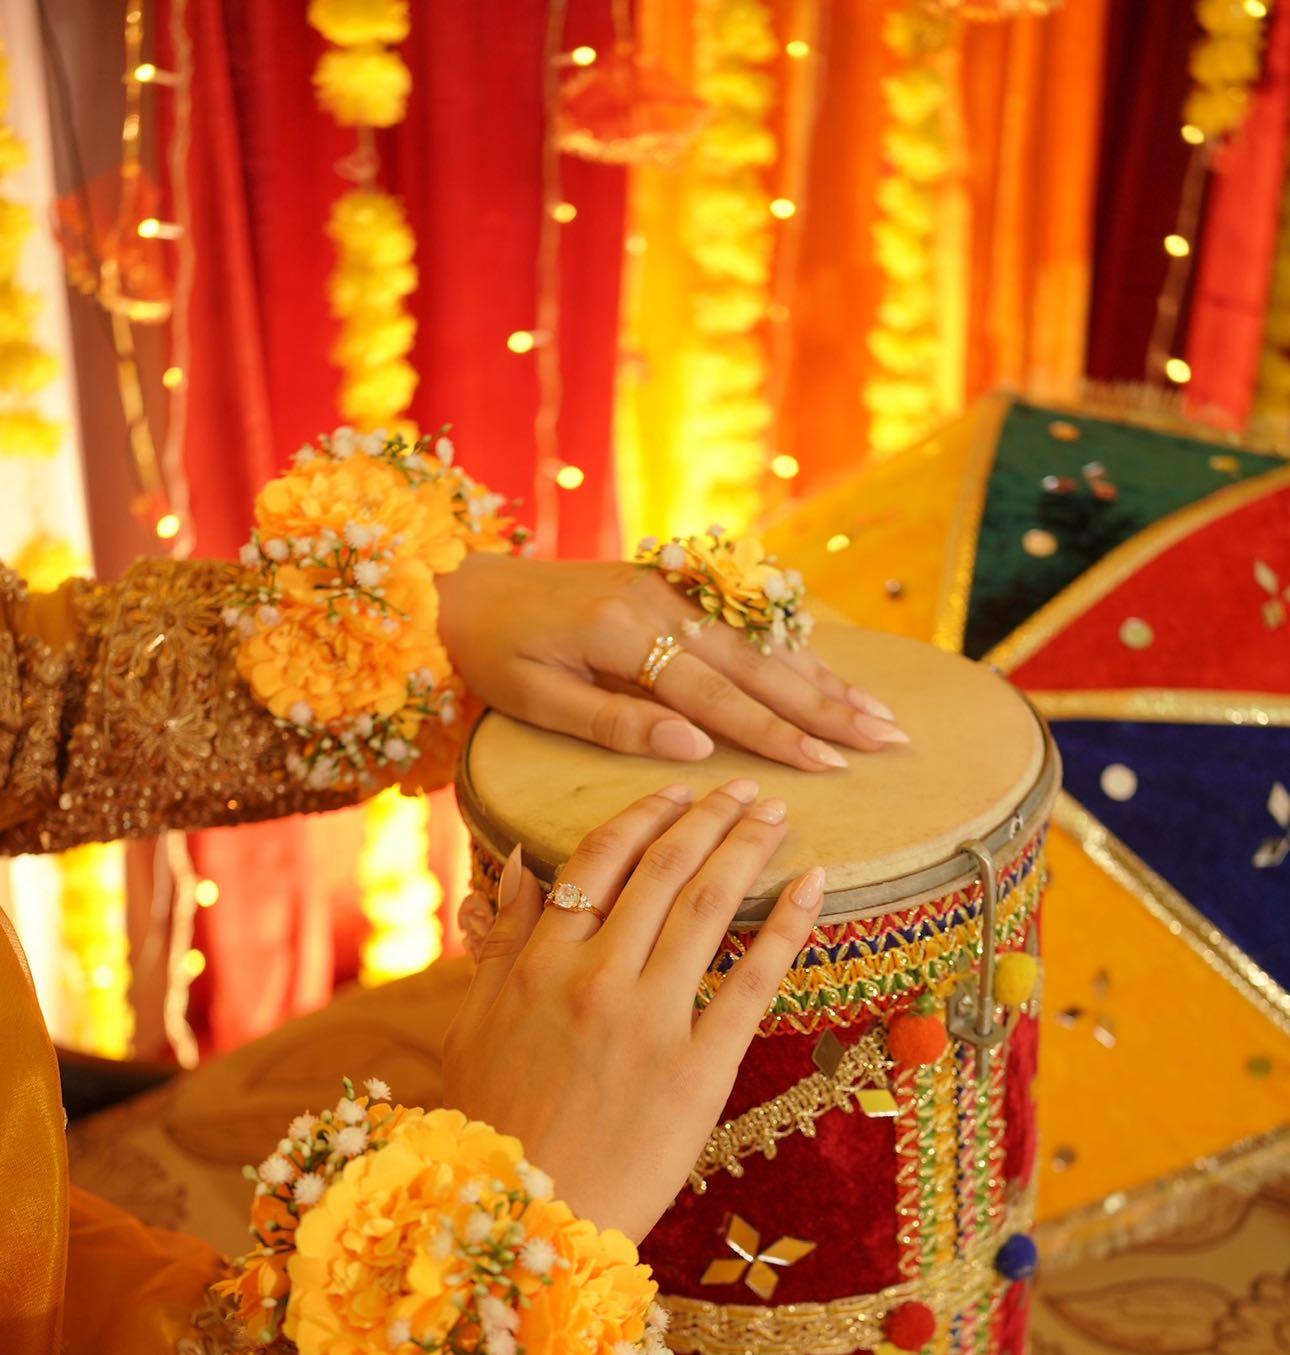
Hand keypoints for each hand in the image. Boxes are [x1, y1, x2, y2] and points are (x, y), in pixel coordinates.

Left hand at [436, 552, 907, 772]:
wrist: (467, 585)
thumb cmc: (495, 653)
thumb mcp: (535, 698)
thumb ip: (615, 722)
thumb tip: (696, 748)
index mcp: (624, 633)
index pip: (718, 696)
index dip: (779, 735)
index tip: (833, 766)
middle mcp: (661, 602)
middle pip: (760, 664)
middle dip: (829, 706)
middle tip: (890, 740)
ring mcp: (673, 588)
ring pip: (764, 640)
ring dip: (827, 678)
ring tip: (883, 713)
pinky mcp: (674, 585)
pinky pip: (746, 623)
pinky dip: (795, 650)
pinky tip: (833, 675)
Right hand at [441, 779, 824, 1238]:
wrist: (528, 1221)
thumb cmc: (493, 1129)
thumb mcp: (475, 1029)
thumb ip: (502, 947)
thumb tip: (518, 871)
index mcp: (538, 966)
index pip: (598, 861)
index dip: (645, 816)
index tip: (679, 791)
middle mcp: (594, 979)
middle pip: (663, 871)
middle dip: (710, 817)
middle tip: (745, 789)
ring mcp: (650, 1021)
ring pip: (707, 906)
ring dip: (747, 848)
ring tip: (775, 816)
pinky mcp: (699, 1069)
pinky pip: (752, 981)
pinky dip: (787, 924)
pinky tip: (816, 883)